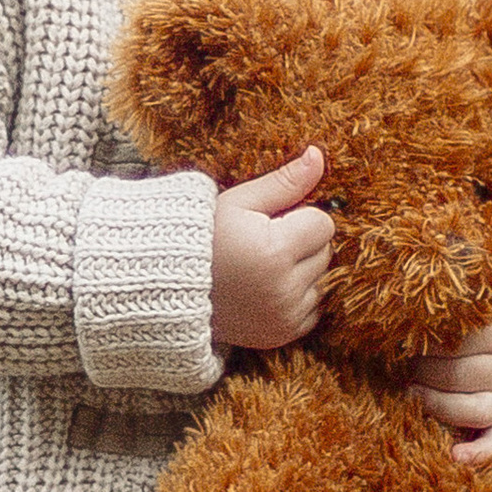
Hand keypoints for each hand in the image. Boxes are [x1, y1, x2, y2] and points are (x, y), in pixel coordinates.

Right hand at [210, 145, 332, 351]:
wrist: (167, 287)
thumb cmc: (202, 236)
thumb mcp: (239, 202)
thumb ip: (284, 182)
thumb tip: (318, 156)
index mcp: (275, 252)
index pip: (323, 224)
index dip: (299, 217)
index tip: (270, 222)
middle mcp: (284, 290)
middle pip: (325, 253)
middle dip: (302, 244)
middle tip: (262, 244)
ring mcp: (283, 317)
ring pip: (321, 281)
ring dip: (302, 272)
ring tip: (261, 267)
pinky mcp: (280, 335)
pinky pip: (312, 311)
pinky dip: (297, 299)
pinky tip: (266, 289)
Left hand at [415, 297, 491, 463]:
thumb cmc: (482, 327)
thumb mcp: (474, 312)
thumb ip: (445, 314)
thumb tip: (393, 314)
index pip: (453, 339)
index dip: (421, 342)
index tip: (405, 338)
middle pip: (455, 375)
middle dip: (420, 373)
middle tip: (404, 366)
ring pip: (473, 409)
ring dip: (435, 405)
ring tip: (412, 394)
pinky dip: (479, 453)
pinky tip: (456, 456)